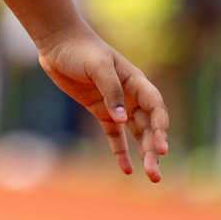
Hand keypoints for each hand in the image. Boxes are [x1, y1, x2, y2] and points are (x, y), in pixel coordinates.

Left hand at [37, 21, 168, 180]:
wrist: (59, 43)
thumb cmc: (81, 50)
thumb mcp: (98, 66)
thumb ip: (111, 91)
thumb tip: (121, 119)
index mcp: (136, 82)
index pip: (155, 108)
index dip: (161, 129)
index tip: (161, 148)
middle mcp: (131, 95)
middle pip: (148, 126)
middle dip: (154, 150)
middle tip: (155, 175)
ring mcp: (116, 104)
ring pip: (136, 133)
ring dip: (144, 154)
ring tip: (151, 176)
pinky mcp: (101, 110)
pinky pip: (114, 135)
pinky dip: (120, 152)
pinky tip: (127, 170)